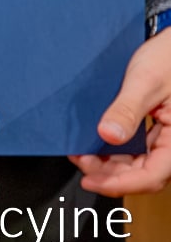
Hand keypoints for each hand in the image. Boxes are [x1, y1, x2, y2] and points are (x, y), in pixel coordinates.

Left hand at [73, 30, 170, 195]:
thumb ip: (127, 110)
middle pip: (143, 173)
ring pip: (139, 163)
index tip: (90, 180)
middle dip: (110, 174)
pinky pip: (139, 149)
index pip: (151, 175)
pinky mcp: (158, 130)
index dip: (119, 183)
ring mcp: (166, 138)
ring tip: (82, 152)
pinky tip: (97, 143)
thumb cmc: (168, 57)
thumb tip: (108, 135)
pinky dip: (117, 150)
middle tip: (79, 162)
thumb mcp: (144, 81)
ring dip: (111, 163)